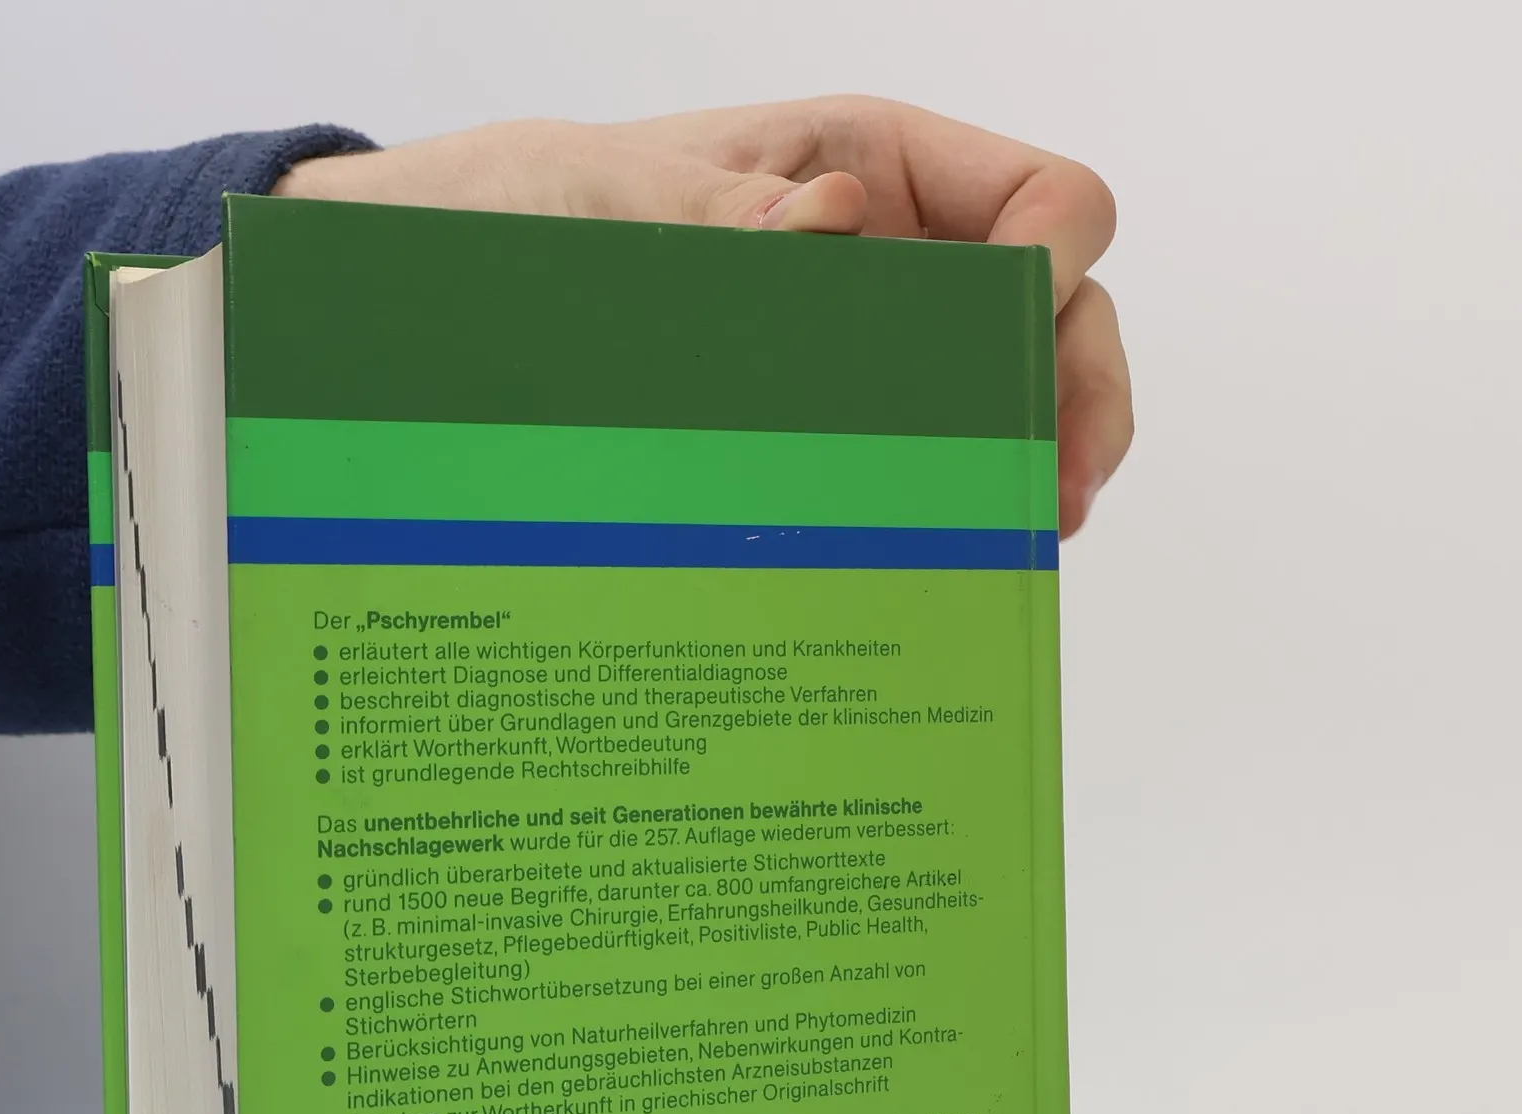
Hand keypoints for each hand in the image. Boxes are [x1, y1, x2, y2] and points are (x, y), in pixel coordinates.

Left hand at [277, 99, 1130, 535]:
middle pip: (1050, 310)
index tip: (1025, 343)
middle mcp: (893, 251)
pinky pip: (915, 453)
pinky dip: (948, 496)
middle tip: (1057, 489)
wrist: (453, 284)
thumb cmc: (542, 208)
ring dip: (1022, 458)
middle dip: (1068, 393)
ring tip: (1021, 534)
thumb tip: (839, 224)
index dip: (1059, 269)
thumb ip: (725, 217)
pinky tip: (946, 543)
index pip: (1040, 203)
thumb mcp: (621, 200)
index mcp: (874, 163)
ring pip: (996, 393)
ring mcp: (867, 343)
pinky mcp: (828, 419)